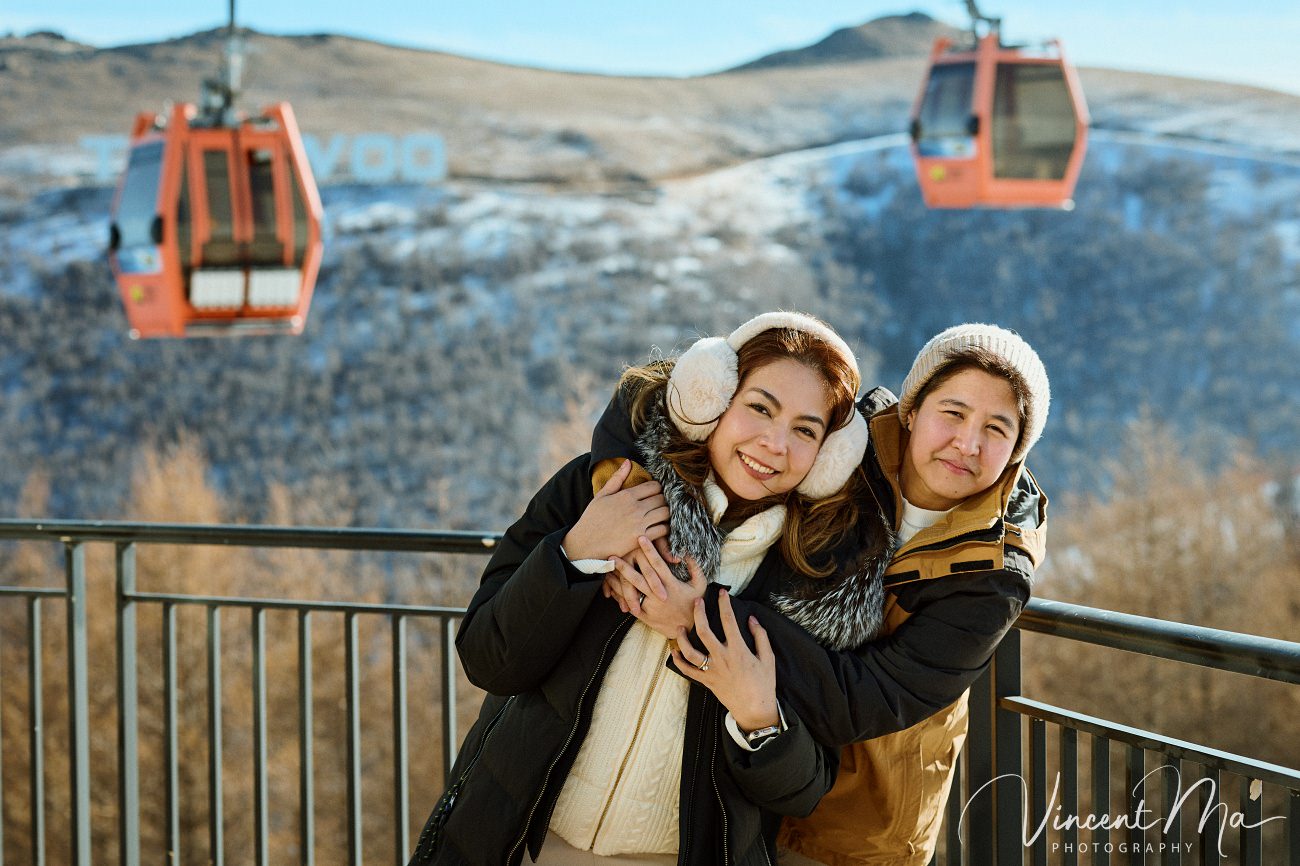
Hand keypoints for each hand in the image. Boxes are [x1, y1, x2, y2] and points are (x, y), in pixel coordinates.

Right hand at [563, 461, 667, 560]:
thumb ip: (617, 478)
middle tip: (660, 505)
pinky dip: (665, 529)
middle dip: (663, 500)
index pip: (654, 486)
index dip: (657, 489)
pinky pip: (662, 530)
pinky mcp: (641, 538)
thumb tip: (628, 461)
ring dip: (666, 514)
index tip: (655, 493)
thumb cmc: (592, 518)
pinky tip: (660, 528)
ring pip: (665, 513)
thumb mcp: (601, 496)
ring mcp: (639, 524)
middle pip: (662, 499)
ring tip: (661, 515)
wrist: (585, 543)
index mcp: (626, 495)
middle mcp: (635, 508)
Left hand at [609, 542, 704, 637]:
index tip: (641, 538)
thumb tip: (686, 551)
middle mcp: (659, 595)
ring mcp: (651, 606)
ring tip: (608, 569)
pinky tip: (611, 587)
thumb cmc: (695, 605)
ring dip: (618, 579)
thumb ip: (695, 567)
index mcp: (671, 585)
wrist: (690, 631)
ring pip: (631, 591)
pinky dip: (620, 596)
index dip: (649, 550)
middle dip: (625, 565)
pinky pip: (630, 605)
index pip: (658, 564)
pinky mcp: (645, 616)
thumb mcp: (700, 585)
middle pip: (638, 577)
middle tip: (613, 554)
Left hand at [671, 589, 778, 732]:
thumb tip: (752, 619)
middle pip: (704, 631)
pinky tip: (675, 650)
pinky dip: (679, 661)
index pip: (728, 620)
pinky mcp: (706, 681)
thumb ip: (760, 636)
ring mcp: (712, 670)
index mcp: (738, 650)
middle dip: (698, 613)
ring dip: (682, 638)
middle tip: (697, 601)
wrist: (755, 709)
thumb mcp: (768, 658)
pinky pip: (688, 671)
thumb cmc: (764, 683)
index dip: (724, 603)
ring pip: (691, 651)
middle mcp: (721, 658)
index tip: (722, 593)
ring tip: (680, 627)